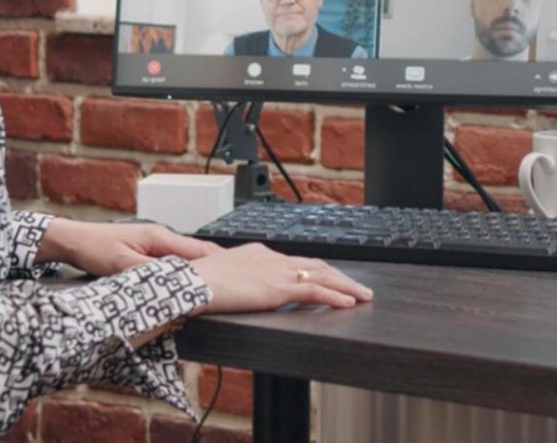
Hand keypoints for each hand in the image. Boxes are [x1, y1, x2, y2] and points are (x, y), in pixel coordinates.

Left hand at [41, 219, 222, 276]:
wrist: (74, 240)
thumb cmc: (94, 248)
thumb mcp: (121, 264)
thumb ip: (148, 272)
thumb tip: (173, 282)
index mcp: (160, 237)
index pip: (199, 251)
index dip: (219, 264)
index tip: (236, 276)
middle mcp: (162, 238)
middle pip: (199, 254)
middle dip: (218, 267)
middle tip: (237, 283)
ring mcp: (156, 244)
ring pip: (188, 259)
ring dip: (202, 271)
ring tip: (222, 285)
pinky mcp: (149, 252)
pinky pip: (175, 262)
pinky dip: (187, 272)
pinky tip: (192, 283)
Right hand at [191, 243, 373, 312]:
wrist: (193, 281)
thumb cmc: (199, 281)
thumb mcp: (220, 275)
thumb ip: (235, 279)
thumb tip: (237, 289)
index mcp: (259, 253)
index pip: (296, 261)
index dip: (318, 269)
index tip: (332, 277)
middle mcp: (273, 258)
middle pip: (317, 264)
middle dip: (341, 276)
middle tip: (359, 287)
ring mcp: (277, 272)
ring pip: (323, 275)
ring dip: (347, 286)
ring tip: (364, 295)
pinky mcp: (278, 288)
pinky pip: (315, 290)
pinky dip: (335, 296)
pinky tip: (349, 303)